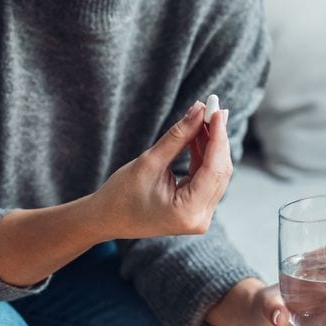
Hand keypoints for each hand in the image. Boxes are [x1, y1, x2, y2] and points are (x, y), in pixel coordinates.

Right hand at [91, 101, 231, 239]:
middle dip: (217, 138)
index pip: (214, 168)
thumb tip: (199, 110)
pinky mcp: (195, 208)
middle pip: (219, 171)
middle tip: (212, 107)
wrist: (106, 219)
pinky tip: (198, 134)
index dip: (218, 136)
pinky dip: (203, 155)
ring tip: (205, 116)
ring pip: (215, 173)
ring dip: (211, 144)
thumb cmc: (121, 195)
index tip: (215, 109)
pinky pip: (205, 177)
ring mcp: (199, 216)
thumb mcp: (149, 162)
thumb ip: (178, 137)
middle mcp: (200, 218)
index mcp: (188, 212)